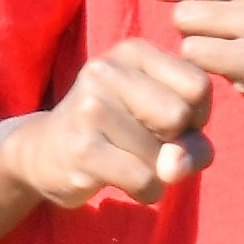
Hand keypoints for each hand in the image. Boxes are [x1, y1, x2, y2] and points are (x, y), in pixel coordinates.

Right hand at [0, 33, 220, 210]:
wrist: (45, 152)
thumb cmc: (119, 131)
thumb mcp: (163, 120)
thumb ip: (193, 140)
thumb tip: (173, 168)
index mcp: (131, 52)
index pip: (198, 85)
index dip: (196, 114)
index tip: (167, 120)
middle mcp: (107, 71)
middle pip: (180, 115)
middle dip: (175, 142)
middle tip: (146, 141)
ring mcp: (90, 108)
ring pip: (162, 154)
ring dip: (157, 171)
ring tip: (126, 158)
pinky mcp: (82, 149)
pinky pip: (144, 180)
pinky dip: (146, 191)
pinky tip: (122, 180)